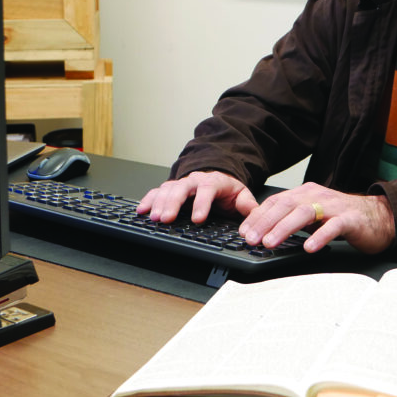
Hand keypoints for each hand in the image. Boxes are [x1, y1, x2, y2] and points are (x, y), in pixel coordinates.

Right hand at [137, 171, 258, 223]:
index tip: (198, 219)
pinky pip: (157, 192)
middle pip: (181, 189)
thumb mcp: (241, 194)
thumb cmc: (227, 189)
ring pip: (167, 190)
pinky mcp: (170, 189)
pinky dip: (148, 200)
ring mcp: (180, 184)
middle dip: (173, 204)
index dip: (201, 204)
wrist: (216, 176)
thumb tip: (255, 213)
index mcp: (212, 181)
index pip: (206, 190)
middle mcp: (193, 180)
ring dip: (159, 204)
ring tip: (154, 218)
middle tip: (167, 219)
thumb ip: (247, 204)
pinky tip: (141, 210)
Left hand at [239, 182, 395, 254]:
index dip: (258, 216)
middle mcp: (317, 196)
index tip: (244, 231)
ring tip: (271, 242)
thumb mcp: (313, 215)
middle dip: (265, 222)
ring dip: (285, 228)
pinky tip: (309, 247)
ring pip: (305, 213)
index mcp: (306, 193)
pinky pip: (333, 226)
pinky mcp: (350, 219)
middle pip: (286, 205)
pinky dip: (320, 237)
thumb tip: (264, 231)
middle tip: (251, 239)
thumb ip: (292, 218)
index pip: (276, 201)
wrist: (379, 217)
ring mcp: (334, 206)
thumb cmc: (343, 218)